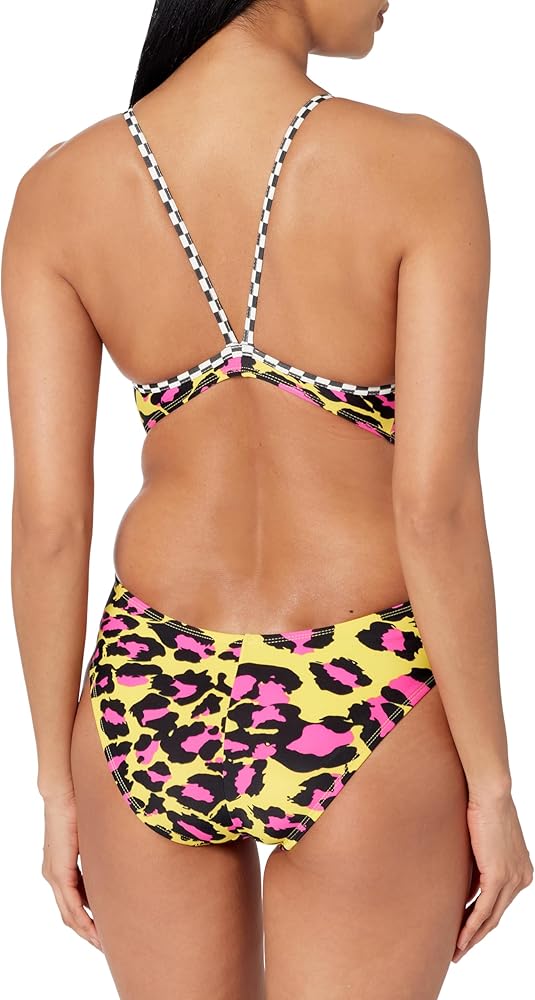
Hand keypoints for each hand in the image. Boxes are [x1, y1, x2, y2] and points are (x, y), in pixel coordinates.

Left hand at [41, 788, 101, 950]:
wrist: (62, 791)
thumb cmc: (79, 806)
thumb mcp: (93, 836)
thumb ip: (102, 851)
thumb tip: (121, 857)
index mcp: (61, 867)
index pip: (74, 902)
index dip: (89, 919)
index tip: (107, 930)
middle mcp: (53, 875)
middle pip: (70, 914)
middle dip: (89, 932)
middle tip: (107, 945)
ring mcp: (53, 874)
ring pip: (69, 914)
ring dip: (86, 931)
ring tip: (104, 943)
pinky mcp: (58, 872)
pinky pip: (71, 904)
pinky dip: (83, 920)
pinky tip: (95, 930)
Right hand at [452, 789, 532, 961]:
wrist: (491, 794)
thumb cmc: (485, 810)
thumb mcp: (485, 846)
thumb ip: (480, 871)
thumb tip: (467, 892)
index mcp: (522, 872)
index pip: (500, 905)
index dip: (482, 922)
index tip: (466, 933)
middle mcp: (521, 879)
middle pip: (496, 917)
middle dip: (477, 937)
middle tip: (459, 951)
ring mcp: (512, 879)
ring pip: (490, 918)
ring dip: (471, 937)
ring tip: (456, 951)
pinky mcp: (498, 877)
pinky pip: (483, 910)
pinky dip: (470, 927)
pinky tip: (460, 939)